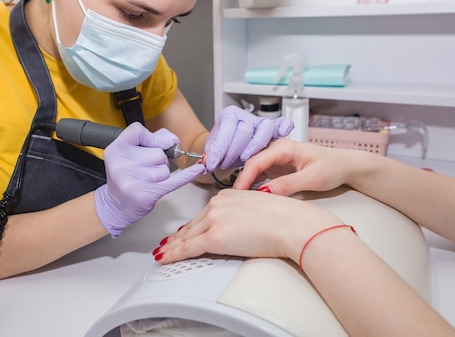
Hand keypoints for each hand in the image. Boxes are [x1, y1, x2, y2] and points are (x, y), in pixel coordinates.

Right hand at [95, 122, 206, 236]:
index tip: (160, 144)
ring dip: (161, 174)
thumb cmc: (126, 177)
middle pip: (157, 152)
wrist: (117, 205)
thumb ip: (151, 139)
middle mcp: (120, 164)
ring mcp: (132, 180)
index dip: (153, 137)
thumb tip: (172, 139)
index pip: (138, 131)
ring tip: (147, 181)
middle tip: (145, 170)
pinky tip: (198, 169)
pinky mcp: (145, 194)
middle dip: (158, 160)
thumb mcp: (129, 153)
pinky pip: (174, 180)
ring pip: (164, 169)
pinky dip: (188, 175)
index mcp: (115, 149)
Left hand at [154, 189, 341, 263]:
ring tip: (163, 253)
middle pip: (192, 225)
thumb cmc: (285, 218)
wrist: (291, 223)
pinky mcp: (214, 237)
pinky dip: (173, 254)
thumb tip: (236, 227)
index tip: (182, 232)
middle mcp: (217, 204)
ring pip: (187, 237)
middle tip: (167, 245)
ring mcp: (214, 220)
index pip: (204, 214)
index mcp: (227, 196)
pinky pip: (188, 248)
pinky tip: (165, 258)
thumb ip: (241, 215)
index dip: (191, 226)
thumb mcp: (257, 208)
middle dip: (178, 237)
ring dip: (172, 247)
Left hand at [204, 105, 293, 170]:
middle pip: (245, 130)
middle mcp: (246, 117)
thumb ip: (210, 155)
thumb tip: (206, 164)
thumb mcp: (212, 149)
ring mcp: (260, 122)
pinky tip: (282, 134)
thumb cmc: (222, 146)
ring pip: (264, 129)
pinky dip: (284, 127)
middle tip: (225, 164)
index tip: (213, 163)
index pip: (226, 128)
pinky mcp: (273, 129)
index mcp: (229, 115)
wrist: (227, 146)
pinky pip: (283, 123)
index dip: (219, 148)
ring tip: (245, 160)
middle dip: (233, 151)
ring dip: (254, 147)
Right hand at [233, 139, 357, 194]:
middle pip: (251, 165)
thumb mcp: (311, 179)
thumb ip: (287, 185)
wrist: (346, 166)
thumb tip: (264, 192)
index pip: (255, 162)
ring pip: (254, 170)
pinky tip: (252, 197)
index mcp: (284, 147)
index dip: (243, 179)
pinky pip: (261, 175)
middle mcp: (278, 150)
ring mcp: (277, 158)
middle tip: (235, 200)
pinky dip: (255, 185)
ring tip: (241, 201)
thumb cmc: (334, 167)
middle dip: (241, 181)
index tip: (237, 194)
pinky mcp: (278, 167)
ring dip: (247, 183)